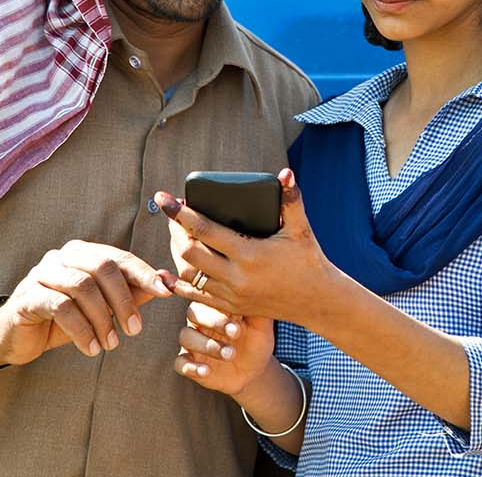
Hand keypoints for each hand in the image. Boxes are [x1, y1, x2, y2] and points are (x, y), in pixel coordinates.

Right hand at [0, 240, 176, 366]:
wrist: (15, 337)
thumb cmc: (63, 319)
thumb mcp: (100, 307)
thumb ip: (131, 292)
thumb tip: (167, 282)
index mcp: (82, 253)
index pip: (119, 257)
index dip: (144, 273)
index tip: (166, 292)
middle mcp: (62, 257)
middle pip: (102, 267)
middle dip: (124, 299)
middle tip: (135, 329)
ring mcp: (41, 274)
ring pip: (82, 286)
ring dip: (102, 318)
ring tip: (112, 344)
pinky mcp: (27, 297)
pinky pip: (60, 307)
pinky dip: (81, 329)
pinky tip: (91, 348)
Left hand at [157, 168, 338, 326]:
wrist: (317, 301)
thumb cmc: (309, 260)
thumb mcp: (301, 229)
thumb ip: (291, 200)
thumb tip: (284, 173)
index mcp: (250, 254)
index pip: (204, 230)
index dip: (180, 213)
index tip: (164, 198)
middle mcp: (236, 277)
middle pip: (189, 252)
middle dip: (175, 230)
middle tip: (171, 213)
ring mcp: (231, 295)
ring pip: (188, 275)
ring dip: (176, 253)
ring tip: (176, 234)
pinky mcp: (230, 307)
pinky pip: (195, 297)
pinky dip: (179, 284)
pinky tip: (167, 273)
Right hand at [175, 302, 274, 397]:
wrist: (254, 371)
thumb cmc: (256, 341)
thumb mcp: (261, 326)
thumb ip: (257, 309)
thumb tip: (260, 289)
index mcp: (216, 307)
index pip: (209, 297)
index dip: (222, 306)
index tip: (240, 318)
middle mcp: (200, 322)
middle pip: (193, 313)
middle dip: (213, 321)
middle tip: (236, 333)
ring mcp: (193, 342)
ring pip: (186, 336)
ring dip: (207, 345)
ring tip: (230, 354)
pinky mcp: (189, 363)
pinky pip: (180, 363)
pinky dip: (191, 367)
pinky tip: (206, 370)